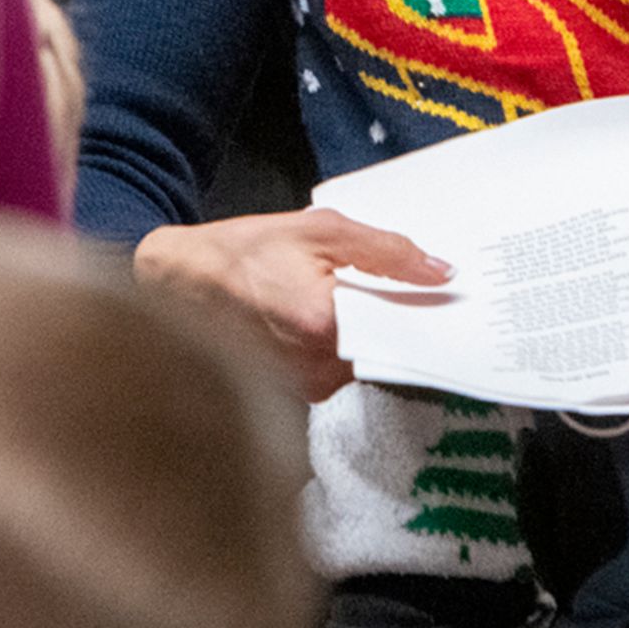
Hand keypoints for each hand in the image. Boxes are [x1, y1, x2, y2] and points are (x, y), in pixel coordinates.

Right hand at [133, 208, 450, 402]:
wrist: (179, 284)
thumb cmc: (241, 252)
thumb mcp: (318, 230)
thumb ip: (385, 250)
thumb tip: (442, 272)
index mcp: (325, 324)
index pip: (406, 327)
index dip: (428, 308)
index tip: (449, 296)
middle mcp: (319, 369)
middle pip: (390, 348)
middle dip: (400, 320)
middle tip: (407, 291)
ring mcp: (307, 389)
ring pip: (368, 362)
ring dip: (373, 335)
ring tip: (356, 300)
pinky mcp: (299, 396)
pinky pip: (344, 372)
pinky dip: (348, 348)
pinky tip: (333, 319)